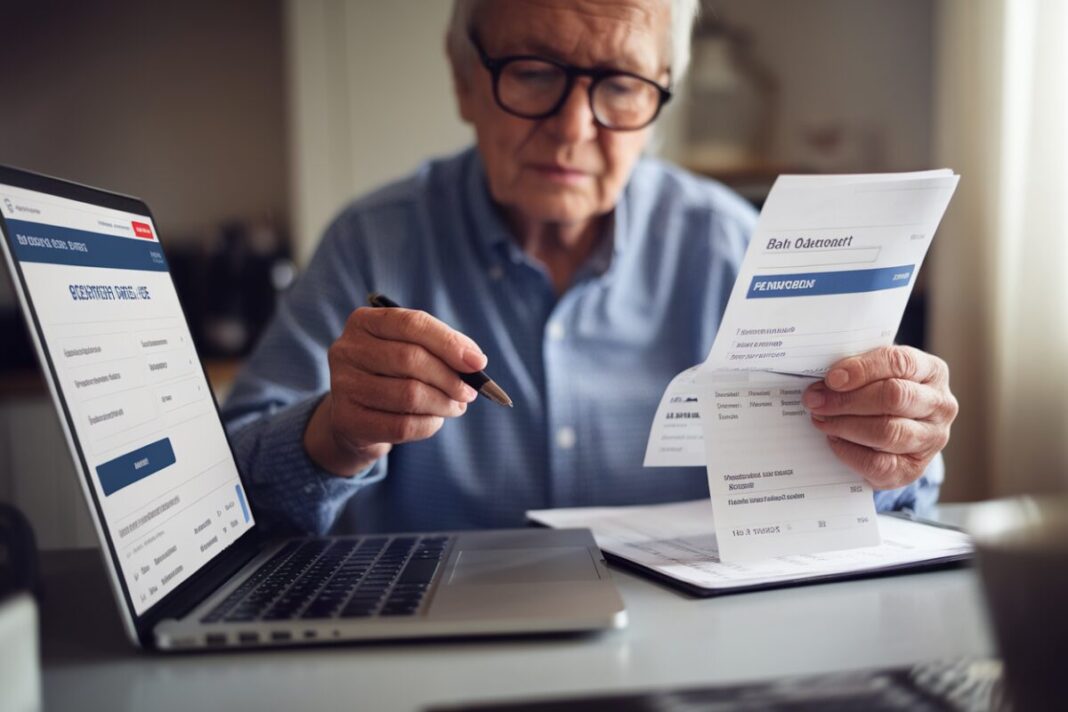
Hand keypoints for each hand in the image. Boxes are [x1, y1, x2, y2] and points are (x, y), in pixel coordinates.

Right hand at [304, 306, 485, 475]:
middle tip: (469, 392)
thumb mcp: (413, 352)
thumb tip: (476, 361)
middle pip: (410, 359)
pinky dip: (428, 425)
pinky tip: (434, 420)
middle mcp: (347, 349)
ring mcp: (342, 385)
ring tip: (456, 407)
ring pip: (408, 395)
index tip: (478, 363)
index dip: (448, 343)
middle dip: (449, 378)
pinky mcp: (347, 420)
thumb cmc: (393, 376)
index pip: (411, 324)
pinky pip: (401, 426)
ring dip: (443, 404)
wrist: (357, 418)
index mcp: (364, 321)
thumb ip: (443, 349)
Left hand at [802, 345, 957, 489]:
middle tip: (816, 401)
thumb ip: (855, 370)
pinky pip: (878, 464)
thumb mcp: (876, 373)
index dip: (862, 369)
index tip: (831, 378)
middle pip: (893, 397)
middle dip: (847, 400)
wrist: (898, 433)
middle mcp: (940, 405)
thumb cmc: (882, 392)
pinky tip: (834, 440)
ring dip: (845, 425)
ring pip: (887, 432)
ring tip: (821, 420)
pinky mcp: (914, 469)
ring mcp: (932, 439)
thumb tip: (821, 385)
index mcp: (932, 371)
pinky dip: (849, 451)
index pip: (901, 363)